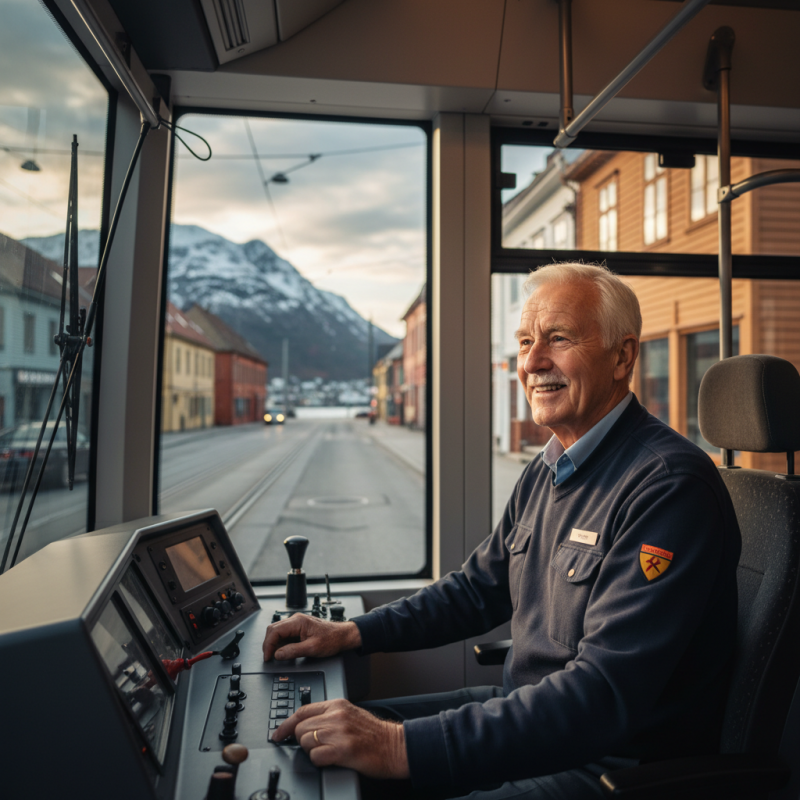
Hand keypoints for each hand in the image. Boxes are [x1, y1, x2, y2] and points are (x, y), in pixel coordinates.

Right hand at [262, 615, 361, 661]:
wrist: (342, 636)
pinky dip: (280, 643)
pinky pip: (284, 634)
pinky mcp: (299, 628)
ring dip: (274, 644)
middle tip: (269, 658)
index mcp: (298, 621)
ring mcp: (297, 623)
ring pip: (277, 632)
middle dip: (269, 644)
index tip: (268, 657)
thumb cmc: (332, 639)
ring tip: (275, 656)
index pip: (275, 631)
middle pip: (273, 629)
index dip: (268, 645)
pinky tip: (283, 651)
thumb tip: (277, 655)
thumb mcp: (312, 648)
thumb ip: (293, 651)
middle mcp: (296, 620)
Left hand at [272, 698, 409, 778]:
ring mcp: (339, 733)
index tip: (278, 734)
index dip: (286, 724)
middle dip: (302, 741)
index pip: (302, 711)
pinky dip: (320, 761)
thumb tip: (305, 724)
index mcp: (337, 705)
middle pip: (301, 728)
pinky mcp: (343, 750)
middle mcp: (337, 716)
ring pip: (306, 742)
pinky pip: (316, 757)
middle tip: (315, 746)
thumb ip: (329, 715)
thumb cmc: (373, 733)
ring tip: (328, 752)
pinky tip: (332, 759)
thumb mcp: (350, 714)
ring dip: (312, 751)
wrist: (393, 746)